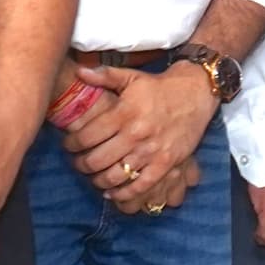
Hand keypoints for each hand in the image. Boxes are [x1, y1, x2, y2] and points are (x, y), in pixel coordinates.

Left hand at [64, 62, 219, 214]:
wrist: (196, 93)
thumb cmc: (160, 87)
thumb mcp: (132, 77)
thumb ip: (104, 76)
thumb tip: (79, 71)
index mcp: (124, 113)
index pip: (87, 136)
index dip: (71, 144)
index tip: (68, 145)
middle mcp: (136, 134)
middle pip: (97, 160)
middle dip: (81, 164)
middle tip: (78, 163)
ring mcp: (152, 151)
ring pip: (115, 176)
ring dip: (98, 180)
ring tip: (93, 177)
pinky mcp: (166, 163)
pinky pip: (140, 185)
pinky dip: (123, 193)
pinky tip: (112, 192)